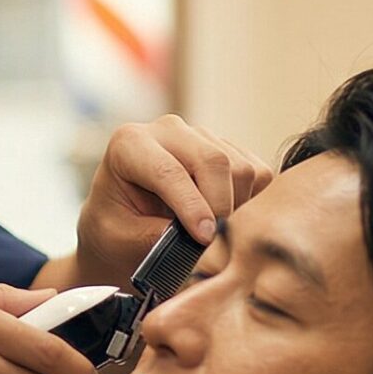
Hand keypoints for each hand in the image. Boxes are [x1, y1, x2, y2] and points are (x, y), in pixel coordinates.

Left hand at [70, 116, 269, 290]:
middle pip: (213, 160)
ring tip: (215, 236)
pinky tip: (226, 221)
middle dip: (220, 206)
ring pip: (240, 168)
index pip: (168, 171)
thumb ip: (157, 237)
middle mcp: (168, 130)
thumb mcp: (121, 239)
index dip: (191, 206)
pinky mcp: (228, 149)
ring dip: (236, 208)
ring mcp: (201, 136)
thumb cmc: (114, 231)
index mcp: (129, 144)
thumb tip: (201, 239)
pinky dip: (251, 202)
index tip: (204, 239)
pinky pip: (258, 174)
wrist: (123, 224)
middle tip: (214, 243)